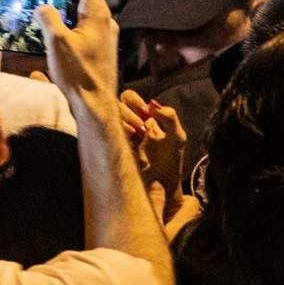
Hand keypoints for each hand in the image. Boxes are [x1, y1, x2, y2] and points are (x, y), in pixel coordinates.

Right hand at [35, 0, 118, 118]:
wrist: (95, 106)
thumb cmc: (80, 76)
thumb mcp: (57, 43)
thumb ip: (47, 18)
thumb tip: (42, 8)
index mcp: (98, 13)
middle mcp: (104, 20)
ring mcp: (102, 34)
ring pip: (77, 11)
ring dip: (56, 8)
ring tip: (34, 11)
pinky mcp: (97, 47)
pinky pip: (78, 27)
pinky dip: (62, 24)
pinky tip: (44, 32)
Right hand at [121, 90, 186, 219]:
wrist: (163, 186)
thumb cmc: (170, 162)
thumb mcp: (178, 137)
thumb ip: (170, 117)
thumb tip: (152, 104)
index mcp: (142, 118)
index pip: (128, 98)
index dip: (134, 100)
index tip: (145, 110)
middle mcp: (128, 124)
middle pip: (115, 104)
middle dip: (127, 110)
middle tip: (142, 127)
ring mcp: (120, 136)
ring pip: (108, 117)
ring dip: (123, 120)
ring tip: (138, 133)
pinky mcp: (113, 148)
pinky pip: (105, 133)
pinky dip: (116, 130)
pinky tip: (129, 137)